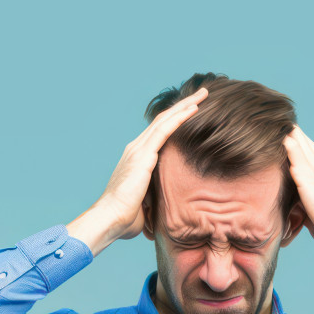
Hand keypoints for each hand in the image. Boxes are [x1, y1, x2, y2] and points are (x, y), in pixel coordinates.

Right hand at [66, 87, 208, 254]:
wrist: (110, 219)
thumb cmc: (126, 219)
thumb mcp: (147, 204)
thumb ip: (158, 200)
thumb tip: (169, 213)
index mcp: (137, 158)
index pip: (159, 132)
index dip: (175, 119)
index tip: (192, 111)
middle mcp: (137, 149)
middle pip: (164, 120)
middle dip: (183, 105)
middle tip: (201, 94)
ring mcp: (139, 150)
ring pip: (166, 119)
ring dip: (185, 105)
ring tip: (203, 94)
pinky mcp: (143, 155)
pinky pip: (165, 130)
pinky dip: (180, 117)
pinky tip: (194, 109)